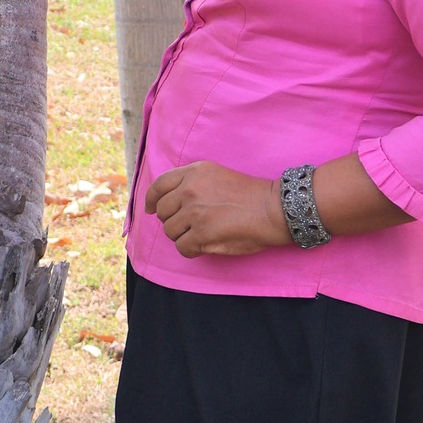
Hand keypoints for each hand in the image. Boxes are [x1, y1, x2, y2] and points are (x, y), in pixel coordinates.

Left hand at [146, 161, 288, 257]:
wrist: (272, 208)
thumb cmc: (248, 194)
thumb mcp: (215, 174)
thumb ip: (191, 182)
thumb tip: (169, 201)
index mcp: (193, 172)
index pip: (159, 185)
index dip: (150, 200)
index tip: (150, 209)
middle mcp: (190, 189)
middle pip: (162, 211)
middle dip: (172, 220)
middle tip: (188, 225)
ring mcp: (194, 212)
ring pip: (170, 231)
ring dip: (182, 236)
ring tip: (201, 234)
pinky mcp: (201, 233)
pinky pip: (182, 247)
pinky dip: (191, 250)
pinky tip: (204, 245)